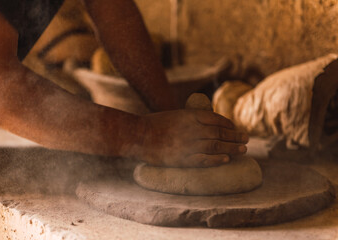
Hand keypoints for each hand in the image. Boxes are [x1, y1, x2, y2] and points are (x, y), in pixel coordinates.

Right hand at [133, 109, 248, 166]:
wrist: (138, 134)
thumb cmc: (154, 124)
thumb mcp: (175, 115)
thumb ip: (189, 120)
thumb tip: (202, 124)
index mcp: (191, 116)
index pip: (217, 120)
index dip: (229, 125)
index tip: (236, 128)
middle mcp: (193, 129)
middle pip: (220, 133)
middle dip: (236, 136)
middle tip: (246, 139)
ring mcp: (189, 144)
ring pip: (216, 146)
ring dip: (232, 148)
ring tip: (243, 150)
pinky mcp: (183, 159)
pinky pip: (204, 160)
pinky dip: (217, 159)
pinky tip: (226, 160)